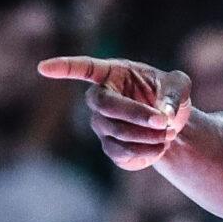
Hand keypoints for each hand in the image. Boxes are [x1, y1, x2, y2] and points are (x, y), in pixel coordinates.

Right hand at [38, 55, 192, 170]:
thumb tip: (163, 114)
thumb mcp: (179, 85)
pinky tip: (161, 145)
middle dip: (136, 115)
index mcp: (113, 73)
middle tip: (165, 121)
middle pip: (105, 107)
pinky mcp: (111, 148)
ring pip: (116, 133)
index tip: (43, 68)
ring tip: (169, 131)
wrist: (171, 124)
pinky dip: (148, 152)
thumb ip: (174, 93)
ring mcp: (101, 125)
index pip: (83, 68)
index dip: (64, 68)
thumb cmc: (169, 95)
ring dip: (148, 136)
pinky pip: (122, 154)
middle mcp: (100, 99)